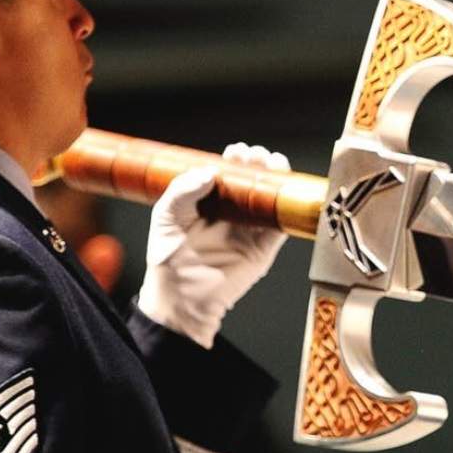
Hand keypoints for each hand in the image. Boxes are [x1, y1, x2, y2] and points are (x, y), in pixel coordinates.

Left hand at [136, 143, 289, 347]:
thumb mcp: (165, 219)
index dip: (235, 160)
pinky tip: (286, 194)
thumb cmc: (167, 263)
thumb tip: (209, 173)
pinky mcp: (264, 249)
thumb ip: (182, 192)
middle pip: (253, 181)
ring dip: (277, 179)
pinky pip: (281, 226)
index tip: (236, 152)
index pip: (227, 174)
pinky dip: (288, 210)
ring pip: (271, 199)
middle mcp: (232, 214)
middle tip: (256, 157)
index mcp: (209, 204)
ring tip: (275, 165)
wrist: (180, 300)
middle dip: (259, 163)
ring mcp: (250, 230)